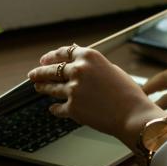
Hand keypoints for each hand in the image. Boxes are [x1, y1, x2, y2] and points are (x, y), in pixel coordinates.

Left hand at [27, 45, 164, 149]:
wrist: (133, 115)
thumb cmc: (128, 93)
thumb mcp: (111, 69)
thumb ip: (92, 62)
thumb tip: (76, 50)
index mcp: (89, 56)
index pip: (64, 52)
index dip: (51, 56)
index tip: (44, 60)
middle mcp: (79, 70)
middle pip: (51, 69)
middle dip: (40, 72)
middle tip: (33, 74)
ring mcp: (73, 89)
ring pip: (51, 88)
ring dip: (43, 88)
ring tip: (38, 88)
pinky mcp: (72, 108)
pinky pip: (58, 108)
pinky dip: (56, 109)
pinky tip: (53, 109)